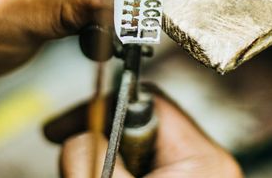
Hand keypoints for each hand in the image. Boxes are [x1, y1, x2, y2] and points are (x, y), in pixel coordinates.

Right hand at [46, 94, 242, 176]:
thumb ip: (96, 161)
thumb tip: (75, 137)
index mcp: (204, 159)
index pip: (147, 100)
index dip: (101, 106)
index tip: (66, 124)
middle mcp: (204, 164)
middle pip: (137, 126)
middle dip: (98, 141)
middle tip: (70, 158)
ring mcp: (193, 177)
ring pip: (134, 152)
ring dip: (102, 163)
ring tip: (82, 174)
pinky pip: (141, 168)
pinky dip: (114, 173)